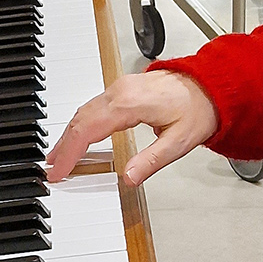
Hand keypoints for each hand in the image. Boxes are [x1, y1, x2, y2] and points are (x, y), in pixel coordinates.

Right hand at [45, 71, 217, 184]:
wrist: (211, 84)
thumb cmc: (199, 109)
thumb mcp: (179, 141)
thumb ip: (152, 160)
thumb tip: (128, 177)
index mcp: (129, 104)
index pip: (88, 130)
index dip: (70, 153)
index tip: (58, 171)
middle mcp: (120, 92)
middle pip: (81, 119)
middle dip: (63, 145)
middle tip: (51, 168)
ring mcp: (120, 87)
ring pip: (84, 111)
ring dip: (70, 133)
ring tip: (58, 156)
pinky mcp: (123, 88)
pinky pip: (94, 105)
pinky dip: (81, 123)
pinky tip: (78, 136)